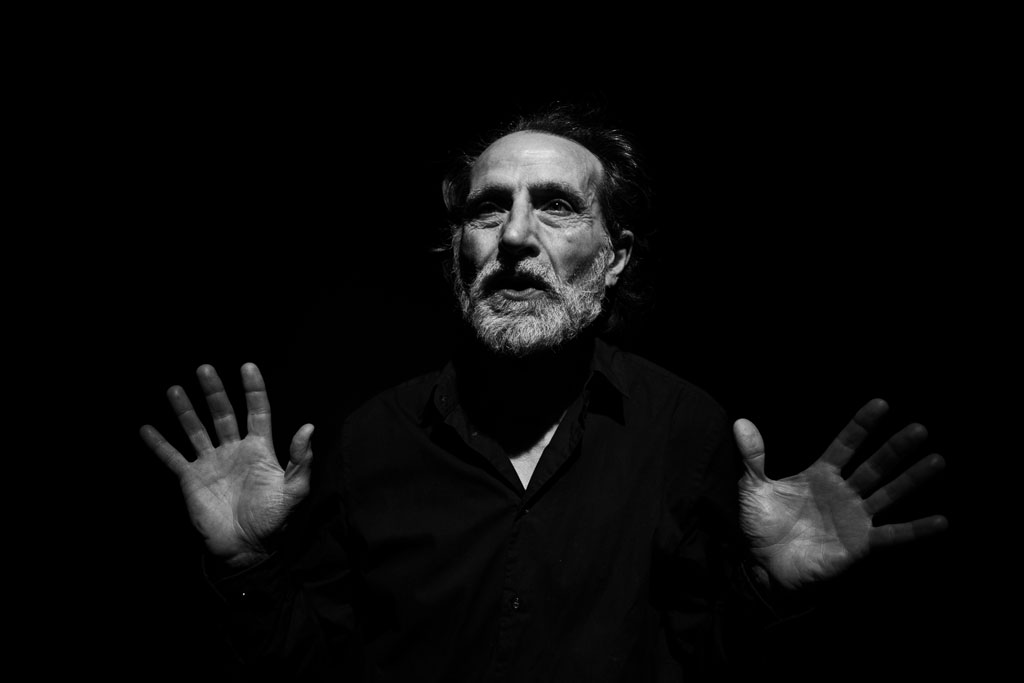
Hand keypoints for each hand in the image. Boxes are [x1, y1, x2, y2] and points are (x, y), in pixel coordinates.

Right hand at [140, 363, 313, 567]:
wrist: (246, 548)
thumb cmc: (273, 520)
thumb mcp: (294, 491)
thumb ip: (299, 460)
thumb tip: (308, 428)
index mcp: (260, 449)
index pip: (257, 412)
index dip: (253, 389)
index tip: (247, 366)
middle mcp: (234, 450)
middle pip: (223, 414)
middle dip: (214, 392)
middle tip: (205, 369)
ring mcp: (211, 463)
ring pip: (196, 429)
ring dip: (185, 410)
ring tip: (175, 389)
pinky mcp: (192, 479)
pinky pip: (173, 457)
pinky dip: (159, 444)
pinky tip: (146, 428)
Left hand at [735, 399, 945, 589]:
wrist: (760, 566)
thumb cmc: (760, 526)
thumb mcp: (753, 487)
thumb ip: (753, 456)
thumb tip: (740, 422)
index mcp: (820, 475)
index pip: (845, 444)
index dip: (861, 425)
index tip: (881, 403)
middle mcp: (843, 493)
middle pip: (874, 465)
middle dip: (895, 448)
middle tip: (919, 429)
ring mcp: (854, 517)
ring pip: (889, 493)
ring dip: (912, 479)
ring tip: (936, 460)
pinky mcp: (860, 544)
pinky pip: (892, 535)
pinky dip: (916, 529)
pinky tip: (941, 521)